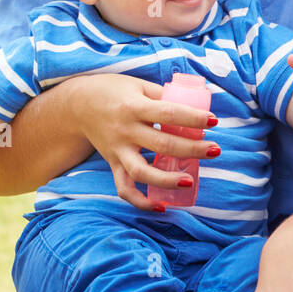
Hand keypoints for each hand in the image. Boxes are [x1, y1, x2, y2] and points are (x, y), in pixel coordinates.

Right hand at [68, 73, 216, 210]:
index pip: (168, 113)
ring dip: (167, 180)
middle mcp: (126, 131)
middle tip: (215, 150)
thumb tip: (196, 105)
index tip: (214, 121)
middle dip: (192, 149)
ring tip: (190, 181)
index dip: (193, 118)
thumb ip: (164, 96)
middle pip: (162, 144)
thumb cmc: (115, 91)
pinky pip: (124, 188)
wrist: (77, 105)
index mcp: (134, 107)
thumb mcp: (139, 86)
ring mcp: (118, 151)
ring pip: (142, 172)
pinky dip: (140, 201)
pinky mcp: (113, 164)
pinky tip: (161, 206)